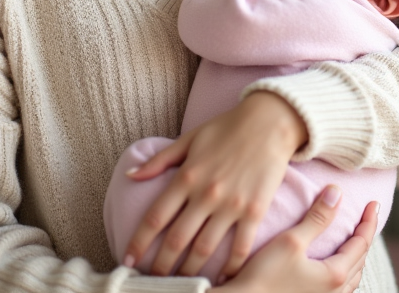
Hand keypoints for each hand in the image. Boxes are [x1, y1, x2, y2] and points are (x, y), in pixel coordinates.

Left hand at [123, 91, 308, 277]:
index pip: (155, 218)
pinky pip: (240, 247)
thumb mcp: (189, 139)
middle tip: (152, 281)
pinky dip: (230, 268)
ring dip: (190, 271)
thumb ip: (159, 161)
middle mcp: (206, 194)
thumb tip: (130, 175)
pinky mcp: (254, 211)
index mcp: (186, 176)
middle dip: (161, 266)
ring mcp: (231, 204)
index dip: (138, 242)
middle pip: (176, 239)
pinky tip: (222, 280)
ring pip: (204, 249)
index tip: (128, 259)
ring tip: (182, 284)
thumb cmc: (227, 128)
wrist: (270, 122)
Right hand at [216, 188, 378, 292]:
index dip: (369, 221)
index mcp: (335, 275)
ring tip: (353, 240)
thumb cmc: (264, 276)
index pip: (361, 243)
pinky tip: (333, 267)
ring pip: (351, 277)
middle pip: (359, 261)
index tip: (373, 203)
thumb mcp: (291, 241)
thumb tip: (337, 192)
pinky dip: (344, 272)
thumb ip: (317, 218)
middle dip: (364, 237)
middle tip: (366, 217)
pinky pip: (340, 288)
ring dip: (356, 257)